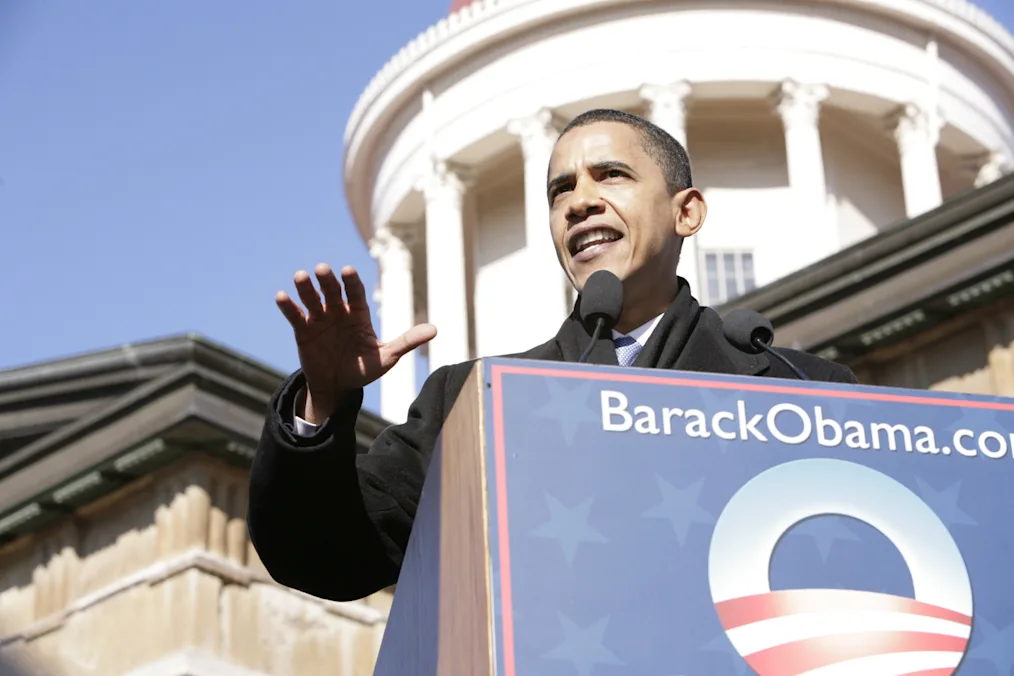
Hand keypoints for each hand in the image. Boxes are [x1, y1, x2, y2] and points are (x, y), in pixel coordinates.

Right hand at [275, 263, 436, 422]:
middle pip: (333, 292)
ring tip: (300, 277)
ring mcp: (320, 319)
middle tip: (323, 269)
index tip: (348, 271)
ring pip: (312, 300)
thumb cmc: (364, 369)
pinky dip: (288, 306)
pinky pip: (295, 316)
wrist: (338, 387)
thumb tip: (435, 330)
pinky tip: (281, 296)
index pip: (356, 294)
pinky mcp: (303, 331)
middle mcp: (339, 312)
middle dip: (328, 281)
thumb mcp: (387, 358)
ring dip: (306, 288)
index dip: (352, 283)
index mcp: (359, 314)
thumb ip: (407, 342)